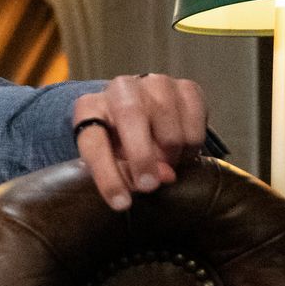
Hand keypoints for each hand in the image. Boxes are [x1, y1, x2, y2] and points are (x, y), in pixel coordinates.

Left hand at [72, 73, 207, 210]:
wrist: (144, 117)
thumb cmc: (120, 144)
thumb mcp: (112, 163)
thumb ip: (128, 174)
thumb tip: (162, 177)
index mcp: (90, 107)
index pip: (93, 140)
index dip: (107, 175)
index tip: (121, 203)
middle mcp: (120, 88)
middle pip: (130, 114)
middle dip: (142, 155)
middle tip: (150, 186)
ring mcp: (154, 83)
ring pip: (167, 115)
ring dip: (170, 149)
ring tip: (167, 164)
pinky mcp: (185, 86)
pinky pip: (194, 114)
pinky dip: (193, 140)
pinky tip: (183, 150)